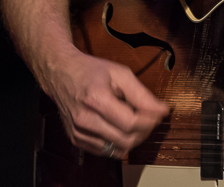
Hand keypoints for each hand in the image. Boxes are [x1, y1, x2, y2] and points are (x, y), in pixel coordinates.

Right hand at [44, 50, 169, 157]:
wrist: (61, 73)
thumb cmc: (91, 71)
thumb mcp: (120, 73)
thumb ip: (142, 94)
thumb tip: (162, 110)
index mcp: (96, 100)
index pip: (131, 123)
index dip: (151, 121)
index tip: (159, 113)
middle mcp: (85, 120)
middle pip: (126, 139)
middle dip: (145, 131)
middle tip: (150, 117)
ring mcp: (79, 132)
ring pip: (118, 149)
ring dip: (133, 138)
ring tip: (135, 121)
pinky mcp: (76, 140)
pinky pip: (106, 151)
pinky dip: (119, 143)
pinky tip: (120, 127)